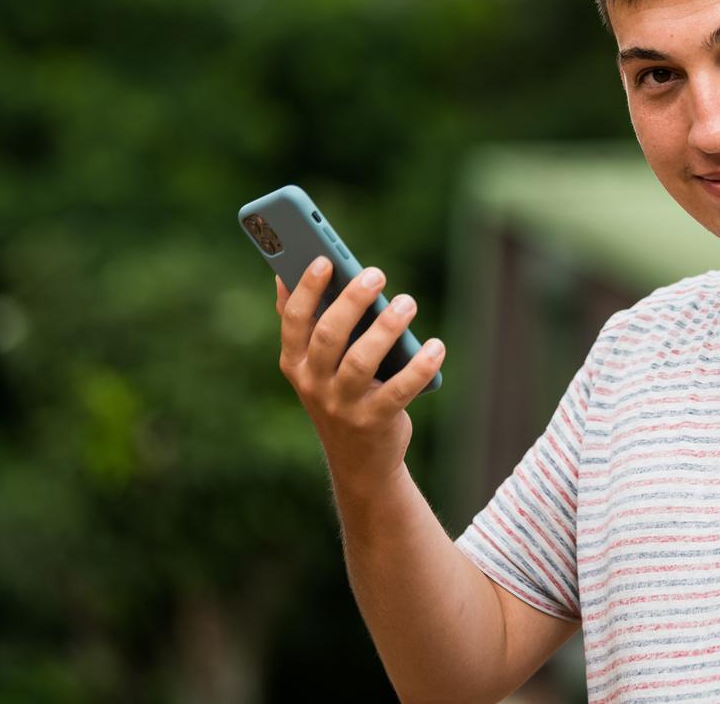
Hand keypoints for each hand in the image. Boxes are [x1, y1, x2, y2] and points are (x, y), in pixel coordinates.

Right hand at [275, 257, 445, 491]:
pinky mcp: (374, 422)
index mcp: (295, 363)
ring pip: (361, 361)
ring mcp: (342, 406)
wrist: (359, 459)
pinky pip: (399, 391)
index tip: (325, 259)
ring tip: (407, 302)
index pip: (295, 321)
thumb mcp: (316, 365)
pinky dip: (420, 367)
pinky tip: (437, 346)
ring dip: (387, 328)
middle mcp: (313, 385)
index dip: (307, 289)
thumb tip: (283, 276)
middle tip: (377, 274)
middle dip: (353, 301)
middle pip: (330, 336)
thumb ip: (305, 325)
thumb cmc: (340, 394)